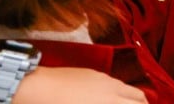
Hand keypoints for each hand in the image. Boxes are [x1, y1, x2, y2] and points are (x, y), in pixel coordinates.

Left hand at [15, 67, 146, 102]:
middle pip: (140, 98)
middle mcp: (112, 89)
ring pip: (128, 89)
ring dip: (134, 100)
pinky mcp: (92, 73)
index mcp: (111, 102)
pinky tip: (109, 100)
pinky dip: (120, 92)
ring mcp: (103, 79)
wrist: (34, 88)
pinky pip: (115, 83)